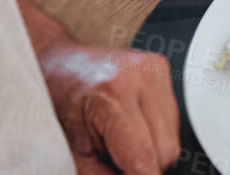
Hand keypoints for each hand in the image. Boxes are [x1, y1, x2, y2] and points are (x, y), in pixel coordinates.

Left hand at [41, 43, 179, 174]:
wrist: (57, 66)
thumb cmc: (57, 104)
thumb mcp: (74, 152)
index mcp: (115, 94)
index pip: (144, 157)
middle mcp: (141, 76)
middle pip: (165, 150)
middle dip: (142, 165)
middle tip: (113, 158)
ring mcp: (154, 69)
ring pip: (173, 138)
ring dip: (151, 149)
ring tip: (120, 140)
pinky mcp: (161, 69)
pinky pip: (172, 120)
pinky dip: (154, 132)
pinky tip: (131, 124)